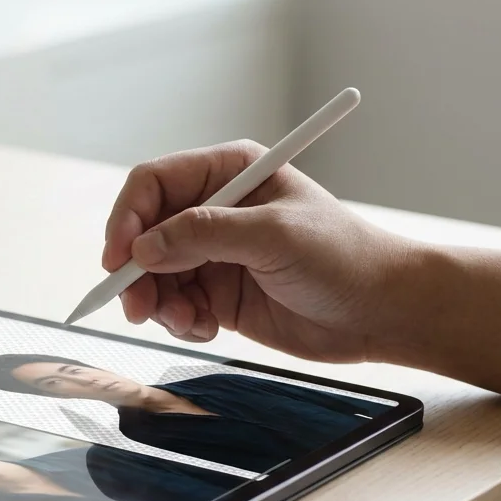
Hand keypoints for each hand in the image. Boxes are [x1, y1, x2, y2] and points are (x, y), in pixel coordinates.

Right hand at [102, 141, 415, 361]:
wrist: (380, 312)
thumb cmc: (344, 258)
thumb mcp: (273, 235)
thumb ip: (204, 235)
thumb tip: (143, 249)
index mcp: (230, 173)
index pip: (154, 184)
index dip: (128, 219)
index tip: (120, 259)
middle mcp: (215, 209)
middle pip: (144, 233)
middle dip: (136, 272)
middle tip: (137, 306)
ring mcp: (214, 254)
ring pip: (153, 275)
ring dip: (157, 302)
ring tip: (187, 321)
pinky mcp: (218, 294)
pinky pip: (174, 305)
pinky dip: (178, 320)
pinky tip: (207, 327)